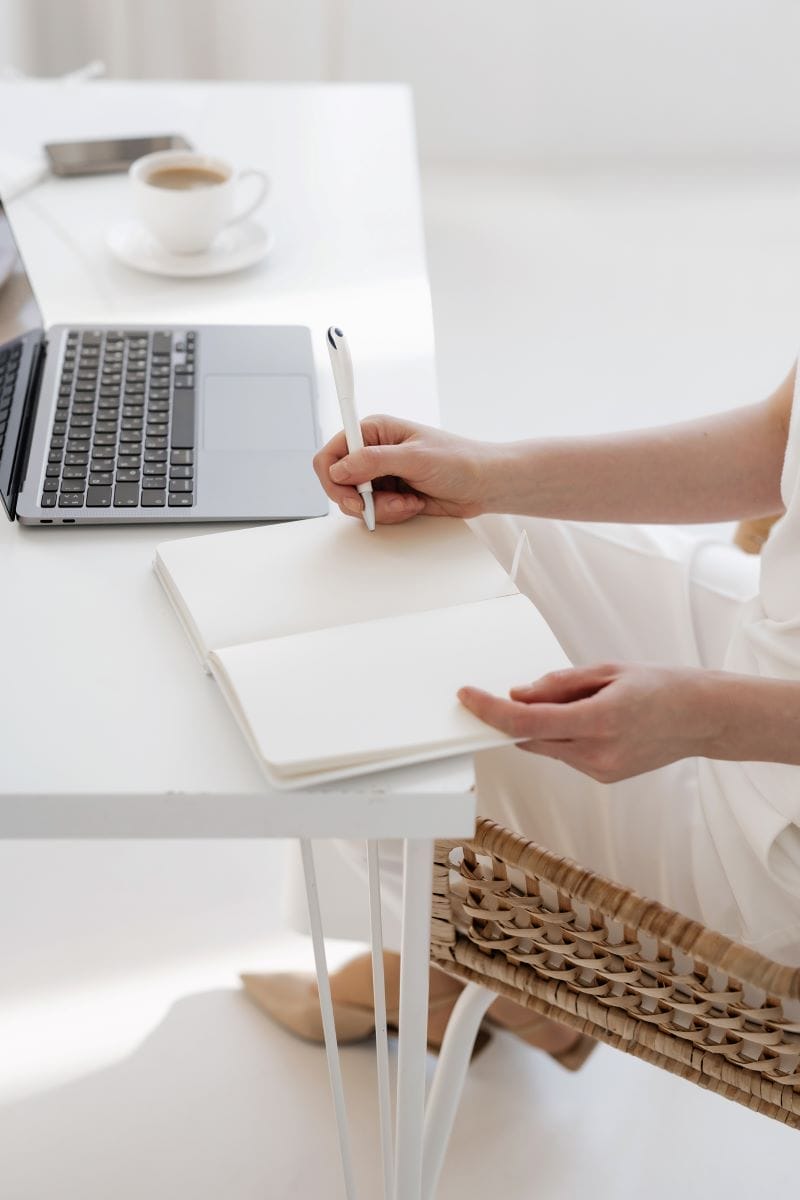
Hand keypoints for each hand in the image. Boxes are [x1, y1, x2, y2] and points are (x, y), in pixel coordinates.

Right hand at [313, 415, 505, 523]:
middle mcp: (373, 452)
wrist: (484, 483)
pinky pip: (375, 512)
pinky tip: (413, 504)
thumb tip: (339, 470)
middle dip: (361, 500)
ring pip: (356, 502)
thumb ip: (372, 462)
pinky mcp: (391, 495)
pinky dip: (392, 514)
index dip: (333, 477)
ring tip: (408, 501)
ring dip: (381, 509)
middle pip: (339, 483)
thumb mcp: (414, 458)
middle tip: (382, 504)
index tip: (351, 494)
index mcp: (374, 431)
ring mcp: (382, 475)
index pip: (331, 453)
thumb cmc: (458, 460)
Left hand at [458, 663, 716, 782]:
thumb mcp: (607, 671)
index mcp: (600, 719)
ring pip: (546, 747)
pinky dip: (563, 736)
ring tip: (585, 701)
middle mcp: (598, 752)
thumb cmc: (661, 686)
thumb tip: (518, 694)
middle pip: (531, 737)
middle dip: (513, 715)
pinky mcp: (604, 777)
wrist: (702, 718)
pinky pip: (565, 755)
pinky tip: (592, 720)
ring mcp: (601, 770)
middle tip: (516, 692)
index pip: (527, 720)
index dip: (491, 711)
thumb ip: (559, 684)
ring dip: (543, 725)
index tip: (468, 697)